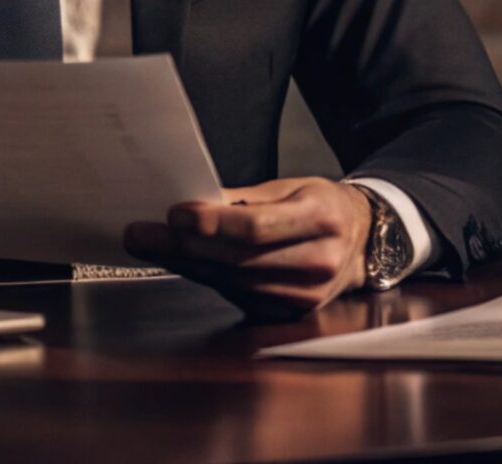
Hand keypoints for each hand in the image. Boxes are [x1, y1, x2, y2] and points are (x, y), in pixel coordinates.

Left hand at [122, 177, 371, 321]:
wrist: (361, 242)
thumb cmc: (321, 207)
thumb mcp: (292, 187)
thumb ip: (245, 198)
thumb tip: (194, 202)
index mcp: (322, 218)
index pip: (257, 227)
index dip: (211, 223)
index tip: (174, 213)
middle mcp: (319, 261)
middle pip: (237, 258)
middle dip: (182, 246)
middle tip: (140, 233)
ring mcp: (306, 295)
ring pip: (232, 280)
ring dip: (186, 263)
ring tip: (151, 245)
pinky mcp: (290, 313)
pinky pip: (238, 295)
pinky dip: (207, 277)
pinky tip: (183, 262)